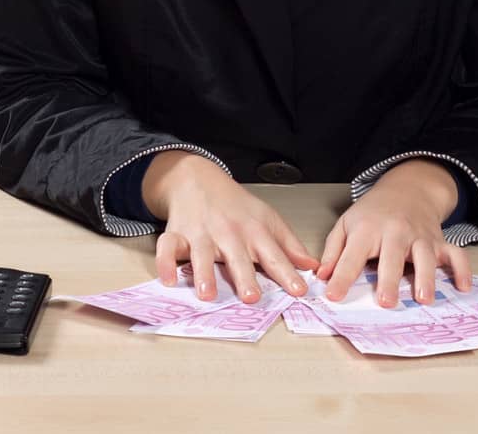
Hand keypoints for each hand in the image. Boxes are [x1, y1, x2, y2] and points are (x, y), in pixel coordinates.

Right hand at [144, 150, 318, 305]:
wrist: (198, 178)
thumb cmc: (236, 205)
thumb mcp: (267, 219)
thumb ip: (289, 245)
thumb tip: (313, 267)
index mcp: (253, 230)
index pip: (273, 254)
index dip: (286, 273)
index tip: (298, 291)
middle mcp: (228, 232)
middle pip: (237, 256)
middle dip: (244, 276)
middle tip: (250, 297)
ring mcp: (201, 233)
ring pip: (201, 253)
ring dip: (203, 273)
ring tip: (207, 294)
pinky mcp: (177, 233)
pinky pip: (167, 247)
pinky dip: (165, 263)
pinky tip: (168, 280)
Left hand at [316, 159, 473, 306]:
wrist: (407, 189)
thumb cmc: (374, 213)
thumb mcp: (346, 224)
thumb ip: (334, 251)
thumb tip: (322, 276)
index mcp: (368, 230)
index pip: (352, 256)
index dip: (342, 277)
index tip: (334, 296)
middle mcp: (396, 232)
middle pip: (392, 256)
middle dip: (389, 279)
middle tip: (386, 302)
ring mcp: (420, 237)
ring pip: (425, 256)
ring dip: (426, 277)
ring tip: (423, 299)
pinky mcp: (439, 242)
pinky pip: (455, 254)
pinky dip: (462, 269)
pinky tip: (463, 286)